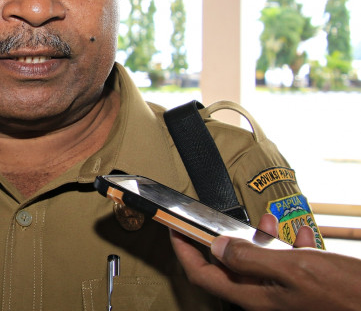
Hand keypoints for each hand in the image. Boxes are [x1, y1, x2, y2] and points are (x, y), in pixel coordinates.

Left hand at [171, 214, 360, 310]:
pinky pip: (286, 264)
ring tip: (264, 220)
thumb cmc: (345, 294)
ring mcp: (283, 295)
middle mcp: (265, 298)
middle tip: (215, 219)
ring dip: (257, 239)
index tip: (174, 229)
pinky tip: (300, 235)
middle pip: (228, 268)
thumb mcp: (294, 268)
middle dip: (222, 240)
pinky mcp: (302, 289)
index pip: (204, 276)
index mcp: (255, 298)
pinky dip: (288, 246)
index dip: (184, 252)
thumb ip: (252, 258)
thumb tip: (217, 247)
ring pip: (258, 263)